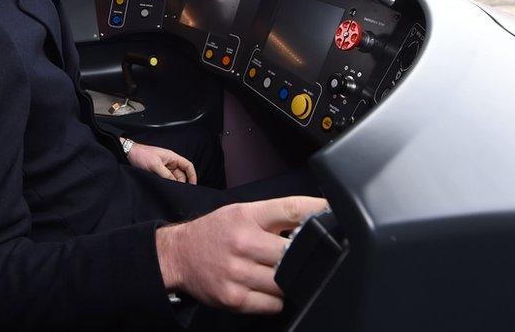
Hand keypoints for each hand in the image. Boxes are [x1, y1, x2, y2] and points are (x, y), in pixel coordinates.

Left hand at [124, 140, 196, 183]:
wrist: (128, 153)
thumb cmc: (141, 154)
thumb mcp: (155, 165)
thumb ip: (166, 175)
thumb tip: (176, 184)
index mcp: (172, 157)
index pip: (187, 166)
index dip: (192, 175)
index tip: (193, 185)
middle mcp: (169, 162)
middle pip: (181, 174)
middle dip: (181, 182)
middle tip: (177, 191)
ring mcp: (163, 167)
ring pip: (173, 178)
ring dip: (172, 184)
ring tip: (169, 190)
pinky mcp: (157, 171)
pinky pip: (165, 179)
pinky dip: (166, 183)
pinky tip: (163, 188)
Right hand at [156, 196, 328, 313]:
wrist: (179, 254)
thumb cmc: (214, 232)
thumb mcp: (240, 212)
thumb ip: (273, 216)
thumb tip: (312, 219)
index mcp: (246, 215)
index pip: (291, 209)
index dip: (318, 210)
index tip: (335, 212)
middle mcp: (242, 241)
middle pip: (293, 252)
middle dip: (300, 255)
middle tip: (297, 255)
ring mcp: (238, 272)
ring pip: (285, 282)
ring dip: (288, 280)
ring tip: (275, 271)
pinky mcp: (234, 297)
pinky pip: (273, 305)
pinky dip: (276, 300)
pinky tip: (265, 288)